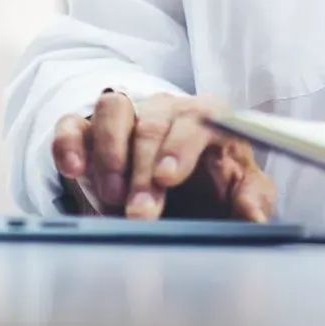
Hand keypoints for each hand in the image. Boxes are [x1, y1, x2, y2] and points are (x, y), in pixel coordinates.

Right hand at [50, 92, 276, 221]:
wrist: (178, 186)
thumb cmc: (212, 183)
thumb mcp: (239, 189)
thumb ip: (253, 199)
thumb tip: (255, 216)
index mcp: (207, 118)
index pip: (198, 117)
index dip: (180, 145)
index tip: (167, 179)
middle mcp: (165, 109)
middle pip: (152, 123)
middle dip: (143, 169)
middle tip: (139, 213)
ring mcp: (127, 115)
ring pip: (113, 110)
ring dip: (109, 151)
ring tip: (111, 194)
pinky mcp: (89, 129)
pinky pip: (73, 124)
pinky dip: (69, 142)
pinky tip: (72, 169)